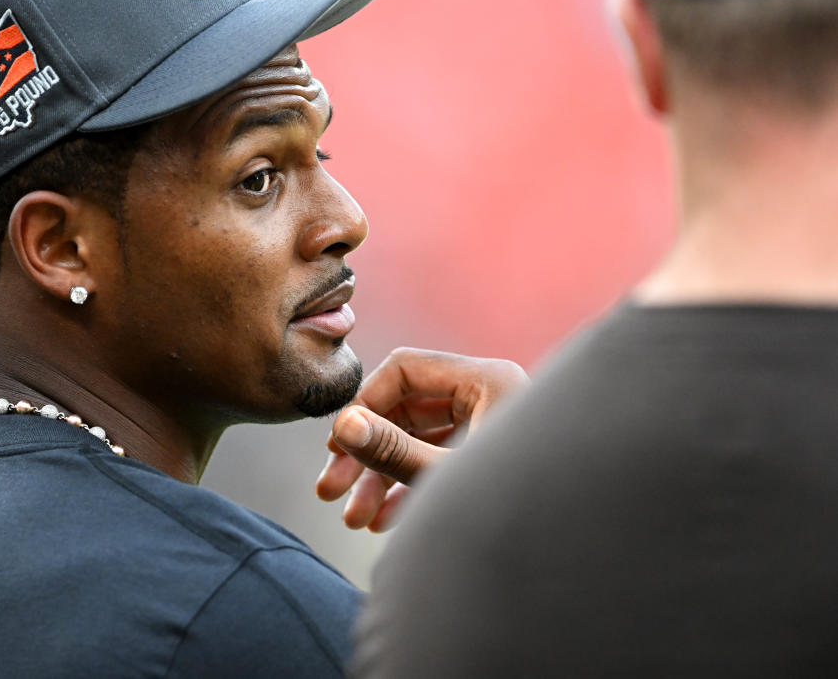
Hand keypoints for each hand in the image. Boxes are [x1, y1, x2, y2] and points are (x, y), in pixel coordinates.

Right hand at [315, 348, 527, 530]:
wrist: (590, 549)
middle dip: (367, 453)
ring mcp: (493, 428)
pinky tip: (383, 521)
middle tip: (330, 491)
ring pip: (420, 441)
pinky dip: (410, 487)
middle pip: (407, 409)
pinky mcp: (495, 460)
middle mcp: (489, 397)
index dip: (362, 404)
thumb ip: (392, 449)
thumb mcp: (447, 477)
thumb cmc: (526, 506)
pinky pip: (441, 461)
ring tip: (354, 519)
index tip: (336, 445)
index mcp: (486, 380)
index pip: (403, 370)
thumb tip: (342, 423)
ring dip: (383, 478)